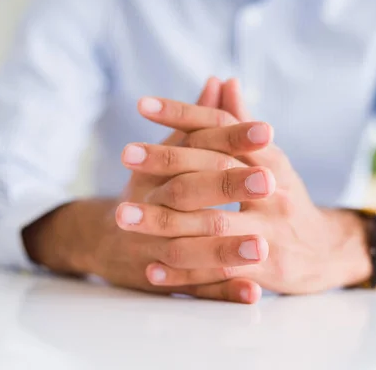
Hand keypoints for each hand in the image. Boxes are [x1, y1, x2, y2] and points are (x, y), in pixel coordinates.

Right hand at [23, 79, 268, 303]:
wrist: (105, 240)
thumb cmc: (147, 191)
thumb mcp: (165, 155)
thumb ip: (197, 123)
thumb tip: (221, 82)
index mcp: (158, 172)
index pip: (197, 147)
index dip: (230, 137)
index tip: (267, 131)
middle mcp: (152, 207)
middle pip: (190, 193)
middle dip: (229, 185)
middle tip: (270, 182)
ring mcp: (154, 247)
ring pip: (190, 248)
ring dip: (226, 248)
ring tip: (262, 246)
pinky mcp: (162, 280)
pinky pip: (194, 289)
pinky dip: (222, 291)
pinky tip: (252, 293)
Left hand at [118, 79, 372, 293]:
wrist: (325, 251)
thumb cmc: (286, 199)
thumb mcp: (270, 160)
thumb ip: (241, 125)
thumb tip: (224, 80)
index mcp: (270, 160)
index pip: (225, 127)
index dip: (184, 114)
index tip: (142, 105)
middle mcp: (272, 190)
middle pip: (215, 171)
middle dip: (167, 163)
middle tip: (125, 155)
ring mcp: (270, 231)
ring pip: (212, 223)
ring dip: (164, 221)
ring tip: (122, 216)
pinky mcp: (266, 268)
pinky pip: (219, 272)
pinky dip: (184, 273)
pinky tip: (152, 270)